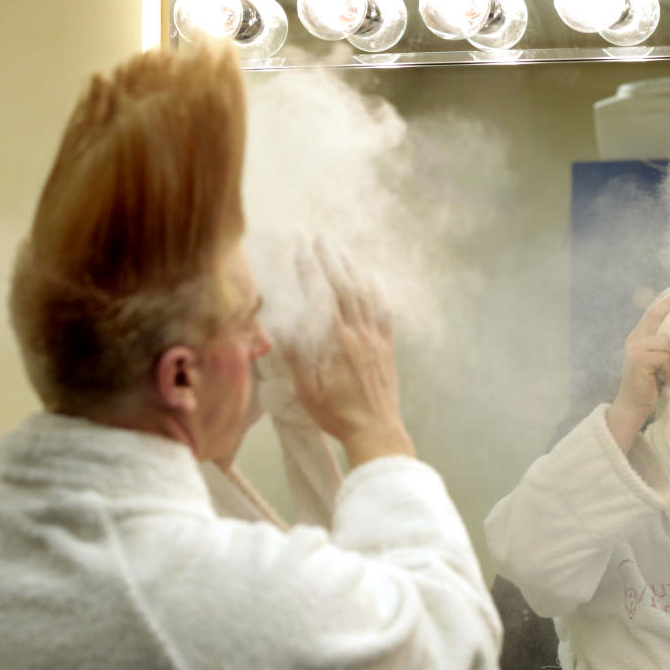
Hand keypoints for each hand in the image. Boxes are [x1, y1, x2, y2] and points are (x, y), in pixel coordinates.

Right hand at [287, 237, 415, 466]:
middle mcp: (357, 334)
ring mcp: (375, 339)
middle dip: (331, 260)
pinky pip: (385, 312)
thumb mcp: (306, 387)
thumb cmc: (336, 414)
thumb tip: (282, 322)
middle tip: (320, 239)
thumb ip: (295, 354)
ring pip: (364, 295)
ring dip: (352, 269)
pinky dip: (378, 291)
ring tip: (341, 250)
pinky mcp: (387, 347)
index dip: (310, 269)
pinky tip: (373, 277)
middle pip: (344, 287)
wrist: (375, 430)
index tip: (301, 248)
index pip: (320, 295)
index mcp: (334, 342)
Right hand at [606, 283, 669, 452]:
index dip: (667, 299)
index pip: (653, 313)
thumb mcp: (658, 364)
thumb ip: (664, 348)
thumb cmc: (649, 387)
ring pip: (668, 344)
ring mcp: (635, 348)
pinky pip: (666, 358)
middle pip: (658, 317)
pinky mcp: (639, 360)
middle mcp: (634, 340)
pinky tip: (666, 382)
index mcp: (639, 338)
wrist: (633, 407)